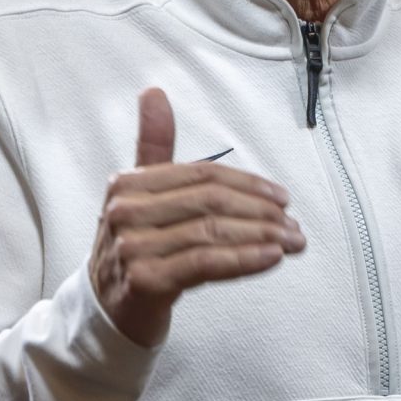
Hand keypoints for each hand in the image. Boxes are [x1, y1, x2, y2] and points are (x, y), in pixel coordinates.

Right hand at [91, 88, 304, 346]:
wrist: (107, 310)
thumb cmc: (135, 246)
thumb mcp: (141, 194)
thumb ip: (154, 145)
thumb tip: (154, 91)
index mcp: (128, 183)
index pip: (203, 175)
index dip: (247, 184)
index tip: (281, 197)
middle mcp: (125, 211)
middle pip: (210, 201)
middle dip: (260, 212)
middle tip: (293, 224)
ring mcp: (132, 247)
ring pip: (212, 232)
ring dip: (261, 236)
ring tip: (291, 242)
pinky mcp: (145, 281)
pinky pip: (206, 263)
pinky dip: (244, 259)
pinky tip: (270, 258)